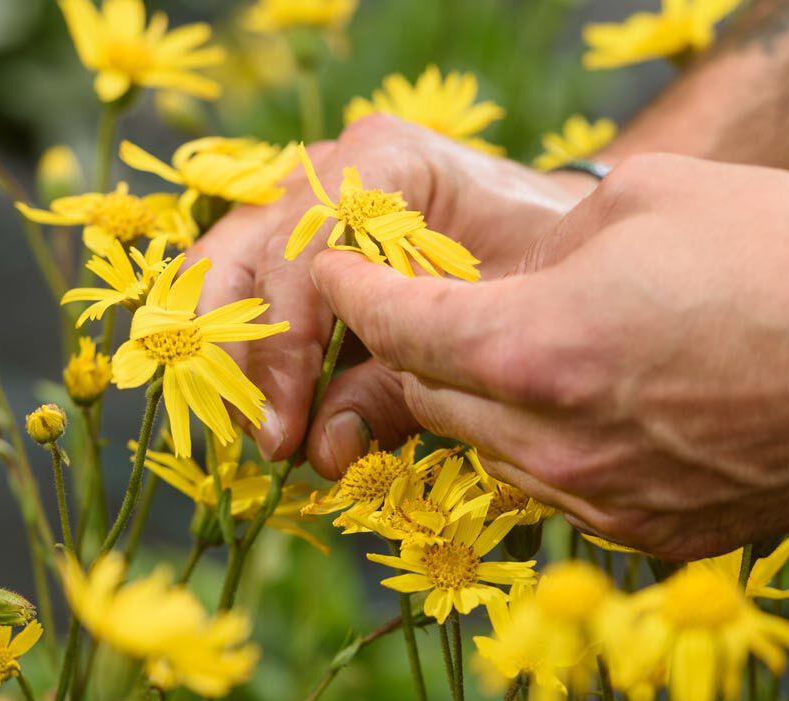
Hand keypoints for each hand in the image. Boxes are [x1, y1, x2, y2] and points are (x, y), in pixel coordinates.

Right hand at [184, 114, 594, 473]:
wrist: (566, 242)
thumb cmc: (539, 273)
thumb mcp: (483, 331)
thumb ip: (399, 389)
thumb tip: (320, 450)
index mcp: (383, 163)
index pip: (299, 251)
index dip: (283, 348)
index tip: (283, 431)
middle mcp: (328, 167)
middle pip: (242, 256)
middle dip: (244, 357)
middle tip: (265, 439)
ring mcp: (302, 194)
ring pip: (222, 269)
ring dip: (231, 357)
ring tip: (260, 431)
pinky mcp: (293, 234)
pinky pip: (241, 287)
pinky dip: (243, 349)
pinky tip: (260, 407)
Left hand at [310, 153, 788, 558]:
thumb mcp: (649, 203)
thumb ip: (549, 244)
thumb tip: (520, 272)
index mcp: (535, 347)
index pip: (399, 326)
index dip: (353, 292)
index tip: (333, 272)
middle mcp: (554, 441)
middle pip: (431, 397)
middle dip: (420, 348)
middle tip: (438, 306)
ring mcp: (604, 500)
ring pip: (491, 453)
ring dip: (484, 404)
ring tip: (527, 355)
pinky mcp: (655, 535)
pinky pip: (561, 492)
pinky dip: (549, 450)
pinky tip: (593, 410)